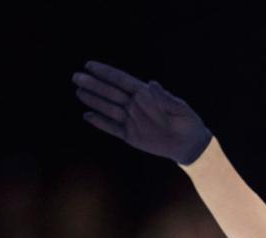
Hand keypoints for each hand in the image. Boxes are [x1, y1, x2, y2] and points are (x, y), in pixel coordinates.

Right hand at [72, 60, 212, 165]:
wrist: (189, 145)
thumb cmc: (187, 122)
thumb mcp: (180, 109)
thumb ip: (165, 98)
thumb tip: (151, 84)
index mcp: (146, 94)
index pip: (122, 80)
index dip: (106, 73)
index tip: (89, 65)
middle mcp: (135, 105)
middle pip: (111, 93)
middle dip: (94, 85)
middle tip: (76, 77)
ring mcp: (132, 120)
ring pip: (109, 109)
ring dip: (94, 101)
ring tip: (78, 91)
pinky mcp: (131, 136)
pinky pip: (112, 128)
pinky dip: (100, 123)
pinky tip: (87, 116)